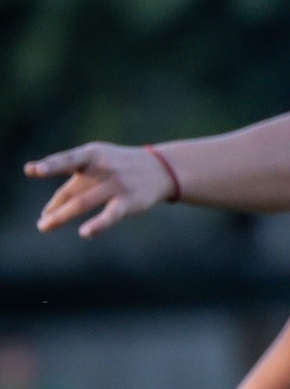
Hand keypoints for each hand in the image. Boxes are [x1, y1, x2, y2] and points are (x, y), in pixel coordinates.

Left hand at [27, 142, 176, 237]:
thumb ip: (72, 185)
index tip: (31, 170)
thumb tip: (48, 211)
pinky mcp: (128, 201)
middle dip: (55, 208)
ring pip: (83, 203)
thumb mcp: (94, 166)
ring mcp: (116, 185)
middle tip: (41, 223)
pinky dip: (98, 224)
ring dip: (62, 216)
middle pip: (72, 192)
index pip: (67, 161)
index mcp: (91, 155)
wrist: (159, 168)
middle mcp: (103, 168)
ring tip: (45, 226)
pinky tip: (85, 233)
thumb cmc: (117, 167)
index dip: (49, 166)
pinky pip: (110, 215)